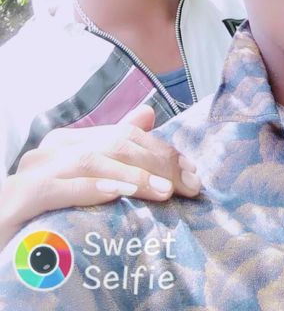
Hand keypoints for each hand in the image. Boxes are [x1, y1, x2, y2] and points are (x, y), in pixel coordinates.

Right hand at [0, 105, 200, 248]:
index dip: (162, 152)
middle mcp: (51, 149)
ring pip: (92, 162)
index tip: (193, 173)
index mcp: (68, 142)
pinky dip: (90, 189)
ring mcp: (33, 171)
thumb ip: (113, 149)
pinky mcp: (19, 198)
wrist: (0, 241)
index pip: (126, 136)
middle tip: (188, 186)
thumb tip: (148, 114)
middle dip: (157, 164)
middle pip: (114, 146)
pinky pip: (59, 188)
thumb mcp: (83, 182)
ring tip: (164, 191)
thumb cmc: (45, 215)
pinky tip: (116, 195)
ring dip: (133, 177)